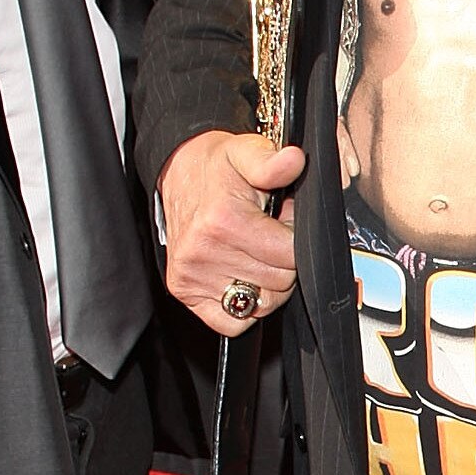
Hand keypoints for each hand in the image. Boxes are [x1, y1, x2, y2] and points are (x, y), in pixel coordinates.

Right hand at [158, 130, 303, 335]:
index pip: (289, 256)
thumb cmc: (217, 167)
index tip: (285, 222)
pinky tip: (243, 274)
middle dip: (284, 258)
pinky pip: (232, 322)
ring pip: (260, 304)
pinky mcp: (184, 290)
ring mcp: (191, 275)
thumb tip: (293, 160)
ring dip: (267, 281)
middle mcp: (203, 252)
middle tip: (270, 234)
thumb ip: (271, 161)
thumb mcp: (246, 152)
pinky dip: (245, 306)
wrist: (179, 172)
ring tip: (257, 250)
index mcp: (224, 222)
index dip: (296, 238)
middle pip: (278, 281)